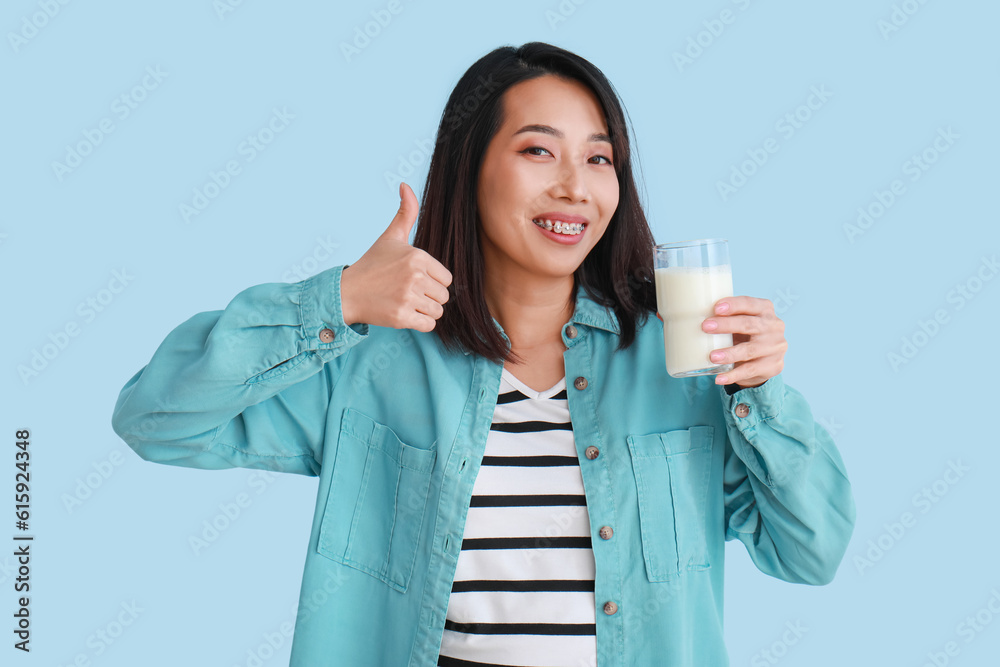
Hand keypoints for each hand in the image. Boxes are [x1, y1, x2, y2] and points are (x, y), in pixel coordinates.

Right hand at [340, 182, 452, 331]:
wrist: (347, 292)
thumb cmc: (372, 265)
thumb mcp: (390, 237)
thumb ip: (406, 213)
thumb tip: (404, 184)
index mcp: (417, 256)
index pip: (447, 278)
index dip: (433, 281)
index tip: (413, 279)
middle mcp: (414, 276)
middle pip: (444, 296)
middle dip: (429, 297)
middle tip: (407, 292)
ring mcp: (408, 297)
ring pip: (438, 311)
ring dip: (425, 311)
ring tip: (405, 302)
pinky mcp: (402, 317)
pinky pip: (429, 325)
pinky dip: (419, 323)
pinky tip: (404, 313)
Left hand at [655, 296, 786, 387]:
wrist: (762, 360)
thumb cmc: (739, 335)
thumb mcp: (731, 323)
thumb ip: (707, 316)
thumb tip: (662, 315)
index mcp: (764, 309)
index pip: (751, 303)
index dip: (734, 304)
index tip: (715, 307)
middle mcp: (773, 326)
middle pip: (750, 325)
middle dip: (727, 325)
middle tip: (704, 327)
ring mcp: (775, 348)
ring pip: (751, 350)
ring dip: (730, 353)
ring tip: (711, 357)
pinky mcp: (773, 366)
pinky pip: (751, 371)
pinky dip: (733, 375)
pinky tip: (719, 378)